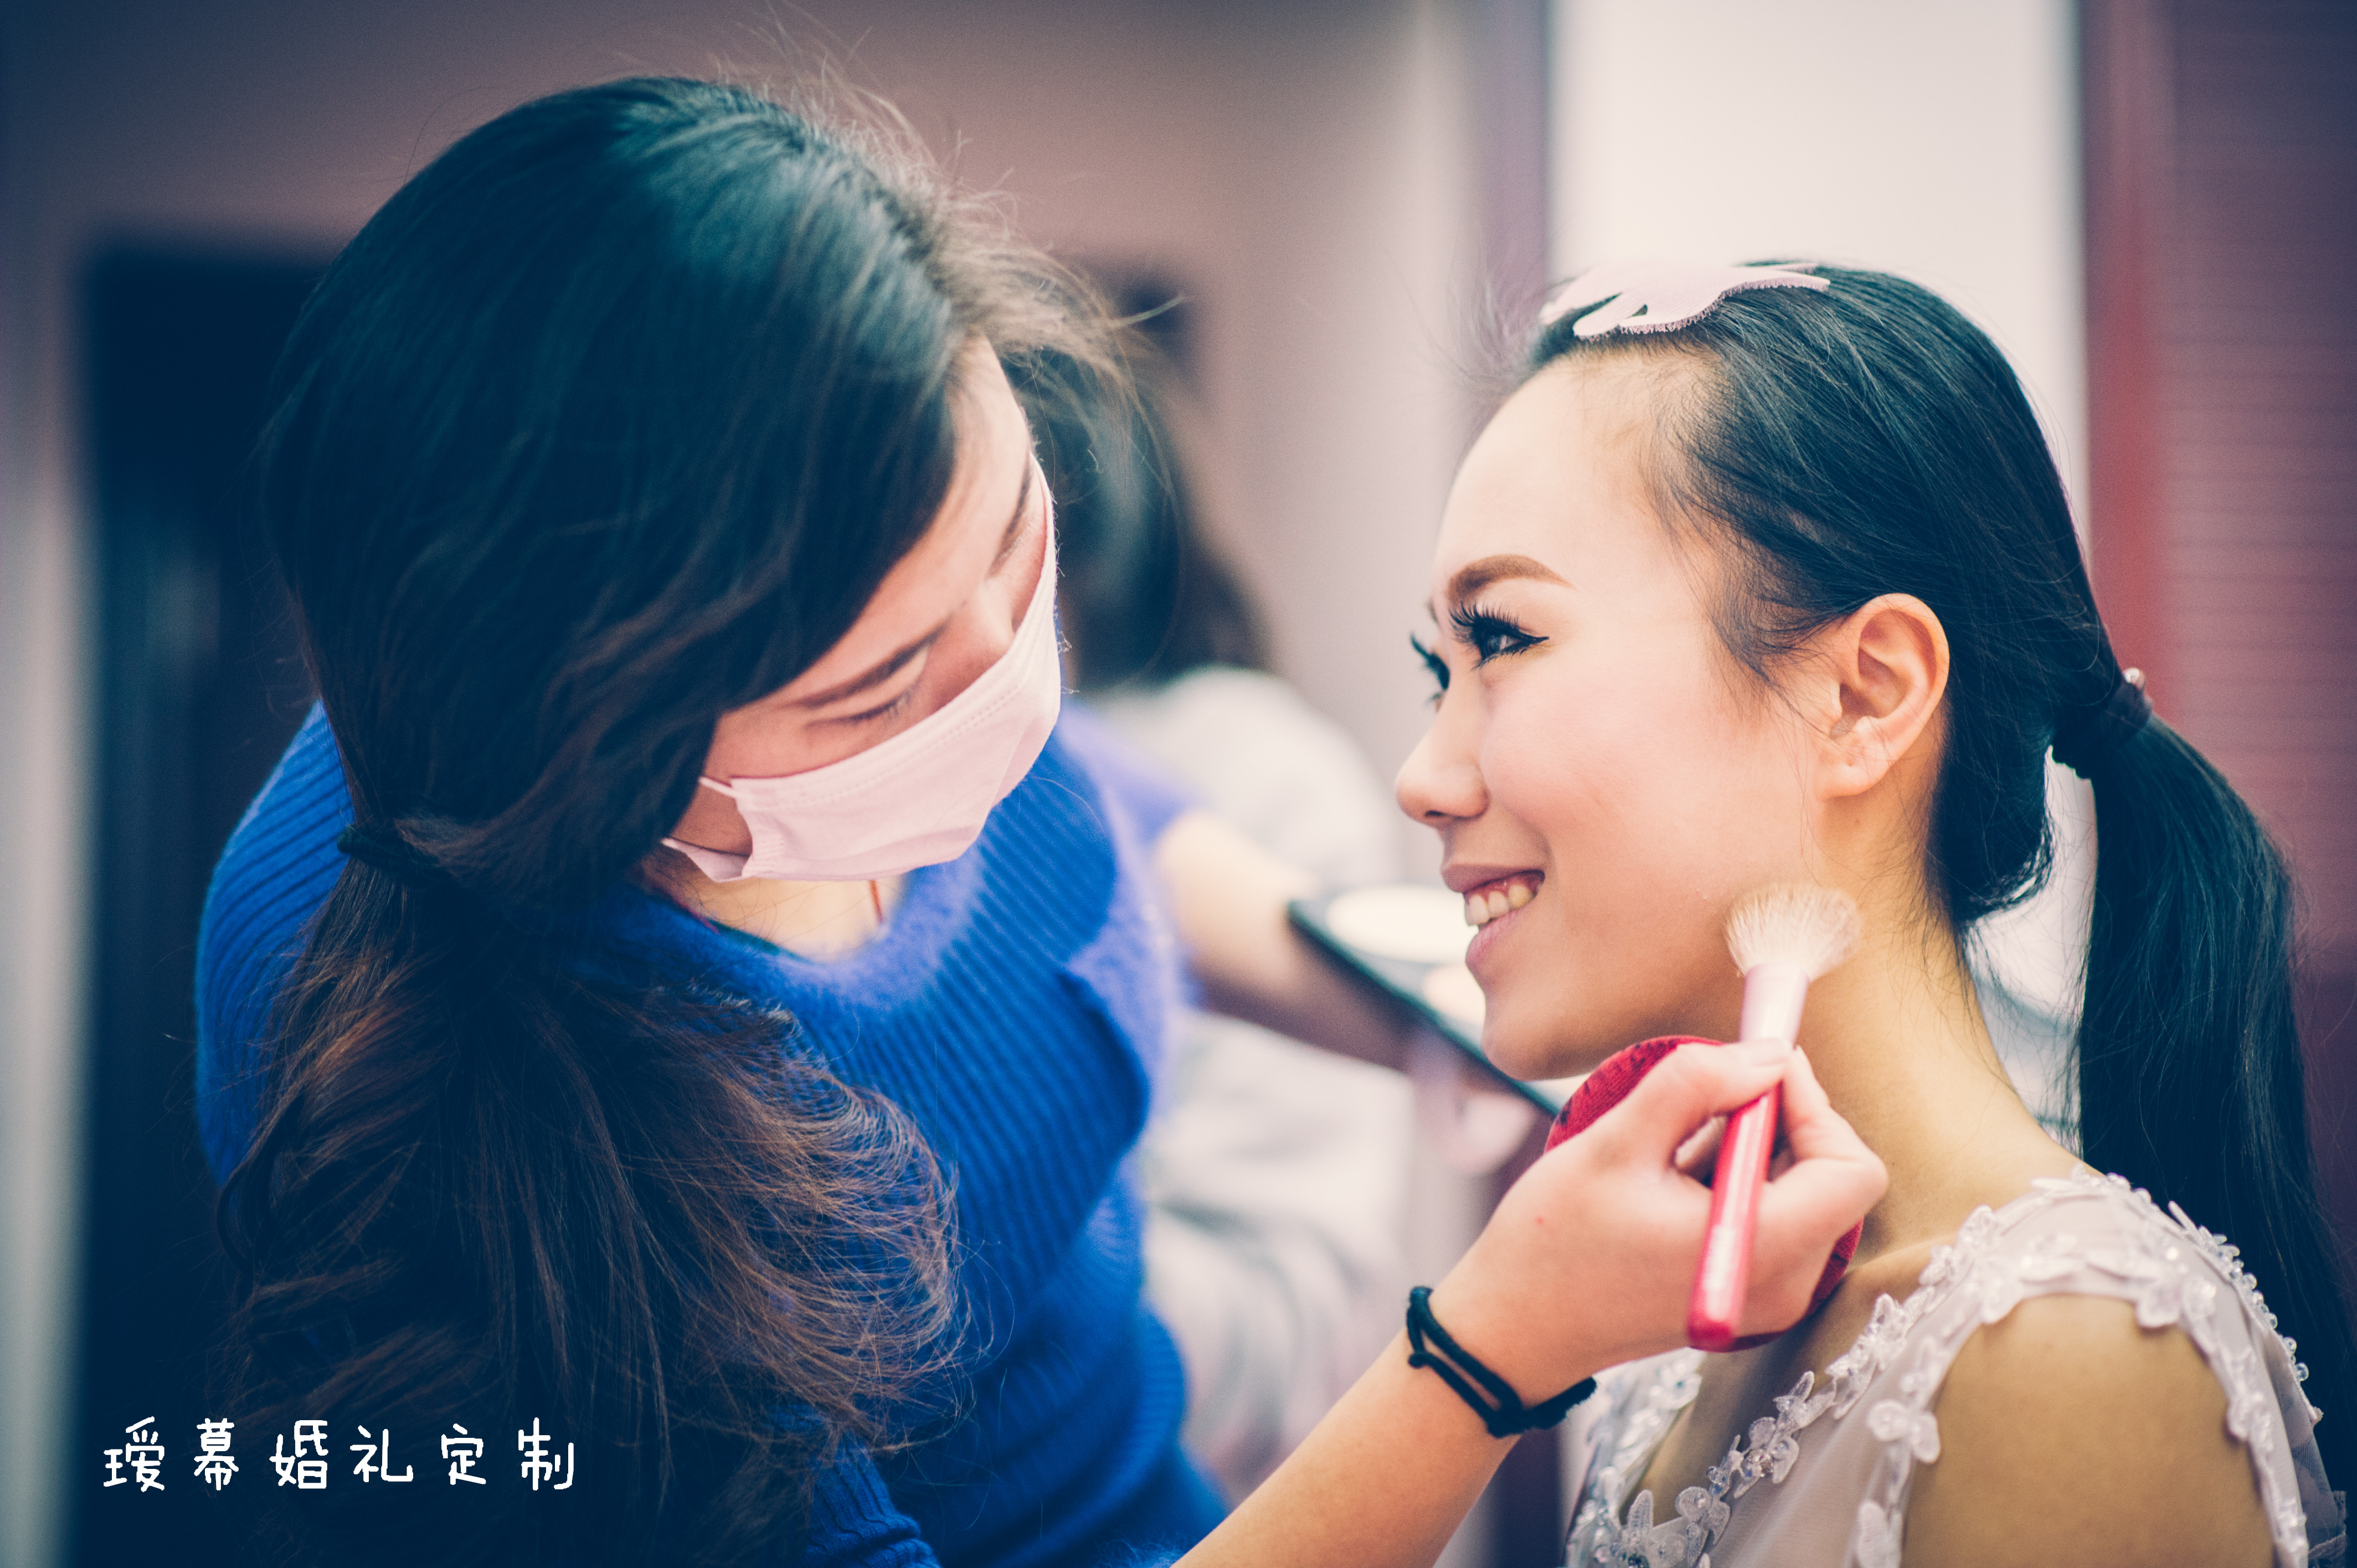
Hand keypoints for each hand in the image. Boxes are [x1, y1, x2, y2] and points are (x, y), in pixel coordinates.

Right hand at [1426, 1040, 1884, 1397]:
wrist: (1514, 1328)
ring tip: (1677, 1143)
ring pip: (1803, 1197)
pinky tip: (1674, 1176)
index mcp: (1760, 1249)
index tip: (1757, 1068)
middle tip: (1712, 1093)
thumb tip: (1767, 1054)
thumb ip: (1696, 1085)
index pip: (1851, 1169)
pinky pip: (1774, 1222)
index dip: (1814, 1105)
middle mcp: (1781, 1284)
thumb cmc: (1554, 1242)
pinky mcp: (1743, 1296)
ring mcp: (1765, 1297)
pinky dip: (1740, 1183)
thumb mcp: (1616, 1144)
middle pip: (1834, 1180)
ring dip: (1755, 1151)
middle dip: (1783, 1122)